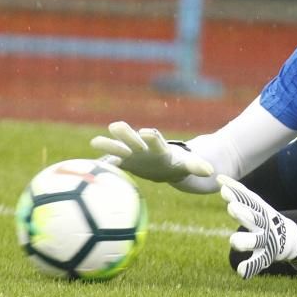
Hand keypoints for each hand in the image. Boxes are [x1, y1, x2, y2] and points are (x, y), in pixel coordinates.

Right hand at [90, 121, 212, 182]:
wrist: (163, 164)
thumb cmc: (175, 163)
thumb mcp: (186, 165)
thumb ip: (196, 166)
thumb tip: (210, 171)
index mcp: (158, 146)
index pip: (155, 138)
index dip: (151, 136)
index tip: (147, 133)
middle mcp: (142, 147)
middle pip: (133, 137)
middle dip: (126, 133)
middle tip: (116, 125)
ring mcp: (130, 153)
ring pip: (117, 148)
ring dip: (108, 145)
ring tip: (95, 142)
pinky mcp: (122, 162)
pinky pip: (110, 162)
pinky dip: (100, 164)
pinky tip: (85, 167)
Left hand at [217, 175, 296, 278]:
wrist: (291, 239)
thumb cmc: (267, 219)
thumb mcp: (256, 203)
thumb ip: (238, 191)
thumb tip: (218, 177)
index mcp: (260, 211)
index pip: (248, 201)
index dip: (236, 196)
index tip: (223, 191)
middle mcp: (264, 225)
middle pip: (253, 218)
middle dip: (243, 214)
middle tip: (232, 208)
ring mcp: (265, 241)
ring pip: (255, 241)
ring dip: (245, 240)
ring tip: (234, 242)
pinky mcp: (266, 256)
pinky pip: (258, 263)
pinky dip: (251, 268)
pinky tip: (241, 272)